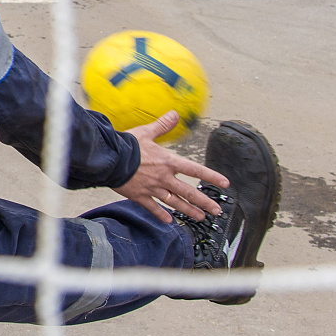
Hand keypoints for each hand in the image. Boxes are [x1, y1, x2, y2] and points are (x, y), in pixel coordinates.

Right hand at [112, 111, 228, 223]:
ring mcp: (153, 189)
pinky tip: (169, 221)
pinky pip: (153, 208)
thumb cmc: (127, 145)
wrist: (110, 158)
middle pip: (189, 192)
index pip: (195, 170)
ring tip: (200, 217)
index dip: (211, 176)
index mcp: (168, 162)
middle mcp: (164, 178)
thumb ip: (163, 125)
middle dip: (204, 202)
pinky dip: (162, 215)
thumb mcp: (147, 132)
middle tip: (216, 211)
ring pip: (175, 202)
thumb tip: (175, 114)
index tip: (225, 183)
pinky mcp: (140, 196)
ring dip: (189, 211)